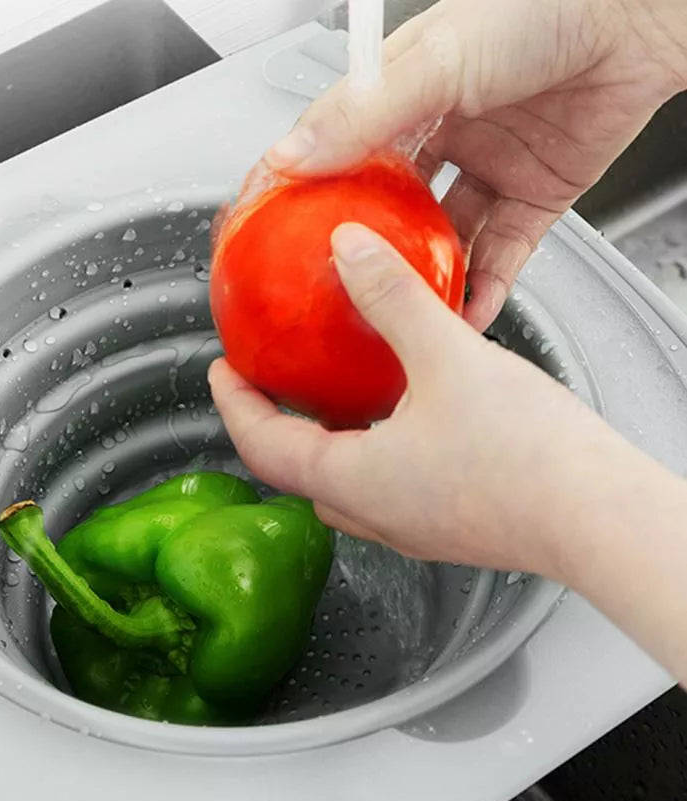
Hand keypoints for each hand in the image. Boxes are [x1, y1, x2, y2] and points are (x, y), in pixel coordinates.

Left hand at [209, 223, 686, 676]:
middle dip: (275, 424)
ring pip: (344, 482)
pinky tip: (408, 414)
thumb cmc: (527, 460)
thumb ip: (391, 298)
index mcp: (350, 480)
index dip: (232, 404)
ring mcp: (410, 528)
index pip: (261, 444)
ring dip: (328, 440)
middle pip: (296, 470)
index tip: (222, 372)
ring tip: (336, 392)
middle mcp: (372, 514)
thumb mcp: (447, 358)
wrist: (600, 518)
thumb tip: (349, 250)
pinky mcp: (448, 527)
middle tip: (273, 382)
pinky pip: (388, 487)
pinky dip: (375, 450)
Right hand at [266, 0, 686, 329]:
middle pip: (386, 204)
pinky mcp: (533, 196)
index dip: (300, 187)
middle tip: (334, 285)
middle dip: (362, 246)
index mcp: (405, 92)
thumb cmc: (542, 9)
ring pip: (440, 239)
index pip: (336, 147)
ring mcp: (487, 167)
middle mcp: (443, 131)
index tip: (266, 227)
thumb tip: (292, 157)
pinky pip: (500, 253)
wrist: (640, 15)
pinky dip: (484, 288)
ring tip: (397, 315)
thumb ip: (362, 114)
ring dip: (422, 278)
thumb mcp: (436, 60)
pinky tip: (464, 312)